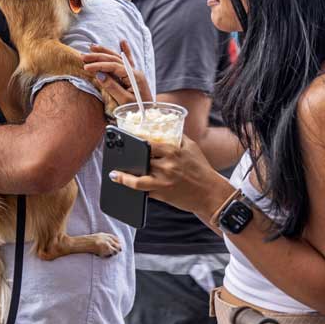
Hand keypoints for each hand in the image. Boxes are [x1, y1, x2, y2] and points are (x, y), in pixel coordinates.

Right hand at [82, 40, 151, 105]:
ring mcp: (134, 73)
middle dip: (98, 56)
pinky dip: (125, 51)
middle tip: (83, 56)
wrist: (150, 113)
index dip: (98, 65)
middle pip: (114, 59)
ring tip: (92, 46)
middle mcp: (134, 71)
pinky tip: (122, 42)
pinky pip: (128, 61)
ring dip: (105, 52)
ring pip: (118, 58)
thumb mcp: (124, 101)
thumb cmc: (137, 109)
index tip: (86, 67)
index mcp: (133, 76)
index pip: (113, 66)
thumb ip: (112, 87)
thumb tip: (99, 75)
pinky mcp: (134, 76)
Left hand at [108, 135, 229, 215]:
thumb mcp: (191, 147)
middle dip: (128, 157)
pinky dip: (134, 188)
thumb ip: (176, 137)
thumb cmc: (201, 169)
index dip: (134, 140)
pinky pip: (144, 191)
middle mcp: (167, 166)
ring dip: (124, 177)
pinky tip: (125, 185)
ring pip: (138, 178)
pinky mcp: (163, 194)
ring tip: (113, 174)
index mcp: (173, 151)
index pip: (148, 143)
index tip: (123, 138)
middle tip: (115, 154)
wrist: (211, 193)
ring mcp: (164, 181)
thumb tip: (163, 128)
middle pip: (141, 159)